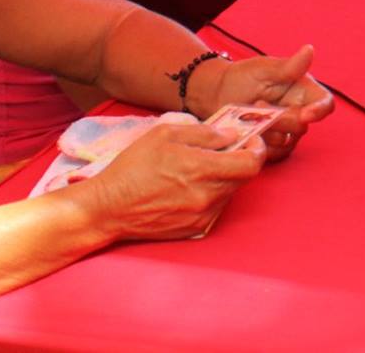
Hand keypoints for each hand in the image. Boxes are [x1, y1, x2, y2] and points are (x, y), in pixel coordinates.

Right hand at [78, 121, 265, 241]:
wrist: (108, 208)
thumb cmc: (133, 167)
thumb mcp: (165, 134)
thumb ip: (204, 133)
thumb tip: (231, 136)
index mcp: (202, 170)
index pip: (251, 164)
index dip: (256, 150)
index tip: (251, 141)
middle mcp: (207, 197)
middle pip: (243, 178)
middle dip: (239, 161)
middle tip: (224, 150)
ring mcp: (201, 216)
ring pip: (229, 193)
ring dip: (224, 178)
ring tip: (199, 169)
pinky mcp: (194, 229)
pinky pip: (214, 208)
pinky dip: (211, 195)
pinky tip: (189, 187)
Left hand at [205, 44, 334, 163]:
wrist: (217, 94)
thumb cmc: (243, 77)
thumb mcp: (263, 69)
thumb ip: (288, 66)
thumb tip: (309, 50)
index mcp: (303, 91)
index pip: (324, 103)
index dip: (319, 111)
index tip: (306, 115)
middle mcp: (299, 112)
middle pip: (302, 126)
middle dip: (281, 119)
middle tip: (259, 105)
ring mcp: (286, 132)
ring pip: (286, 142)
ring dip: (266, 130)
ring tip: (248, 115)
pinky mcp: (272, 147)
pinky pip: (272, 154)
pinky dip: (258, 143)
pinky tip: (246, 129)